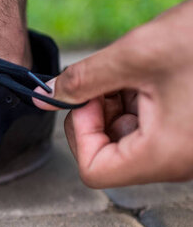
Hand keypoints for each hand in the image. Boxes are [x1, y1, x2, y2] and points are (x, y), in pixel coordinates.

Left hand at [33, 0, 192, 187]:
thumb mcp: (138, 55)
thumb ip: (84, 79)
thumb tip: (47, 95)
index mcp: (164, 155)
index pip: (93, 171)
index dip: (79, 133)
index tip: (87, 99)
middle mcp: (176, 160)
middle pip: (109, 152)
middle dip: (99, 111)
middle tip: (111, 77)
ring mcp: (185, 147)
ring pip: (129, 135)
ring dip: (120, 101)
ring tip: (140, 69)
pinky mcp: (190, 131)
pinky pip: (151, 124)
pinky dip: (140, 98)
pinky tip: (153, 72)